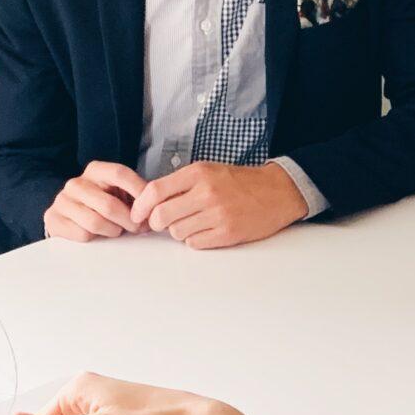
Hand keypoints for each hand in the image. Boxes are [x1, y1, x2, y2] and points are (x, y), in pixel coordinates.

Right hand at [44, 161, 142, 241]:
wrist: (69, 217)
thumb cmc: (100, 206)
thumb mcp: (119, 195)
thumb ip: (136, 197)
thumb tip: (156, 207)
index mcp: (95, 171)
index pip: (119, 173)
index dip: (139, 191)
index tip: (150, 208)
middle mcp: (76, 183)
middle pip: (109, 205)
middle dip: (128, 221)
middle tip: (137, 228)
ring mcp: (62, 200)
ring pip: (95, 222)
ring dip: (113, 231)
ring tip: (117, 230)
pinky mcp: (53, 219)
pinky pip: (82, 234)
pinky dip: (95, 239)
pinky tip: (98, 235)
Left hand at [130, 160, 308, 246]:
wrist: (276, 192)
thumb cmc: (239, 183)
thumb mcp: (208, 171)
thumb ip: (180, 184)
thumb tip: (149, 203)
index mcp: (198, 174)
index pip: (155, 191)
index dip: (140, 206)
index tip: (137, 215)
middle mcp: (206, 193)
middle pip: (162, 216)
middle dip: (158, 223)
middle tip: (165, 222)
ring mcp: (217, 214)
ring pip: (177, 232)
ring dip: (179, 230)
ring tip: (195, 222)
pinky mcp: (227, 233)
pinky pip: (194, 243)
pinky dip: (195, 239)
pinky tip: (208, 230)